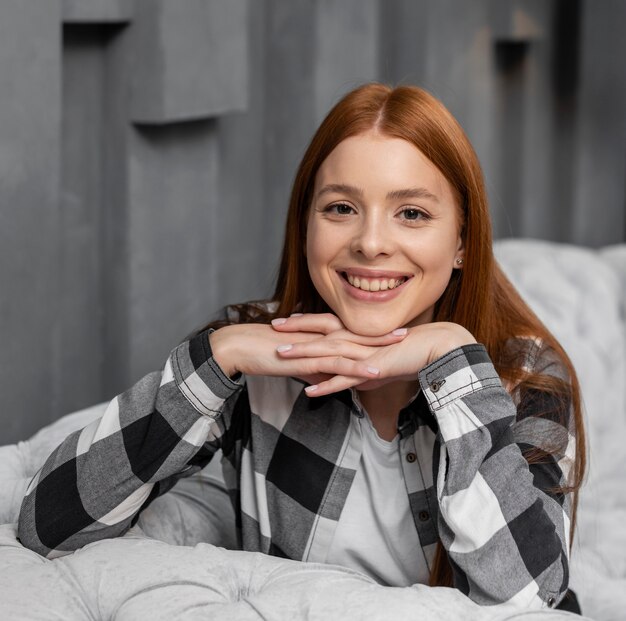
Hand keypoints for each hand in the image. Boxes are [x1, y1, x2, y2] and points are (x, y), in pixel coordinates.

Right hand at [208, 315, 407, 382]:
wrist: (243, 348)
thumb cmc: (266, 353)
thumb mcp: (298, 363)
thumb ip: (316, 370)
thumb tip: (331, 381)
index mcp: (320, 334)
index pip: (353, 333)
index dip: (374, 334)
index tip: (394, 332)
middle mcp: (322, 336)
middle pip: (359, 336)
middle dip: (385, 336)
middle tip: (410, 334)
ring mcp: (317, 346)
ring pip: (353, 347)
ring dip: (378, 348)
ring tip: (402, 349)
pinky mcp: (309, 357)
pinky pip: (337, 364)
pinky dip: (357, 367)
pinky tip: (375, 371)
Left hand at [273, 316, 475, 395]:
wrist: (437, 349)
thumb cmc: (412, 353)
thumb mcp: (383, 361)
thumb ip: (365, 370)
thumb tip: (354, 379)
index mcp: (359, 335)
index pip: (326, 324)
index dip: (305, 322)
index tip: (285, 320)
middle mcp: (358, 340)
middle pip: (321, 332)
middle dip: (295, 330)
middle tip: (272, 326)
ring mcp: (363, 354)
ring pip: (328, 353)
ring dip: (303, 354)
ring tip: (280, 355)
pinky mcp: (372, 369)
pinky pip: (345, 379)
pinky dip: (326, 385)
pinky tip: (309, 391)